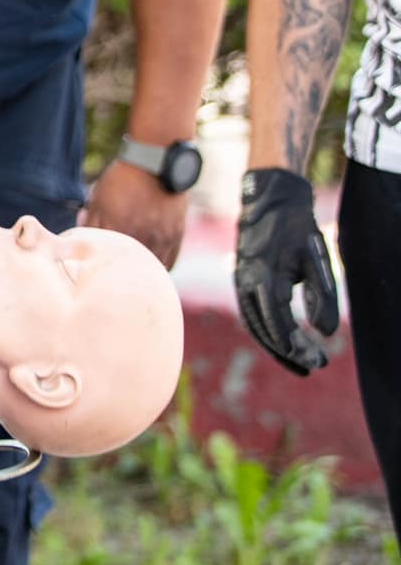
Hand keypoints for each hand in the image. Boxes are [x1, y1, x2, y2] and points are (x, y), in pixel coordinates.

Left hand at [82, 160, 188, 267]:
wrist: (156, 164)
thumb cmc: (122, 181)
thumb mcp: (99, 198)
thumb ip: (89, 222)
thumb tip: (77, 238)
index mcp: (116, 227)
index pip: (103, 258)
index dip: (97, 264)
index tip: (93, 269)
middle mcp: (140, 236)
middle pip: (128, 267)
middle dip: (119, 272)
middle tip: (114, 275)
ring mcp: (161, 238)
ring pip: (150, 268)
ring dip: (142, 271)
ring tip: (133, 272)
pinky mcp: (176, 236)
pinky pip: (170, 262)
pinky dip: (160, 267)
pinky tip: (151, 266)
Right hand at [234, 167, 339, 375]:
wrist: (269, 197)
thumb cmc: (296, 227)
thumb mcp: (316, 259)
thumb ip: (321, 296)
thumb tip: (325, 333)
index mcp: (263, 278)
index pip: (278, 324)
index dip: (297, 347)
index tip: (318, 361)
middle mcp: (246, 282)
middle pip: (263, 330)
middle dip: (287, 353)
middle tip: (314, 367)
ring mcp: (240, 280)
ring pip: (253, 323)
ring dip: (274, 345)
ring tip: (298, 360)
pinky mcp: (242, 277)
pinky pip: (249, 312)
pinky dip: (265, 329)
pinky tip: (281, 338)